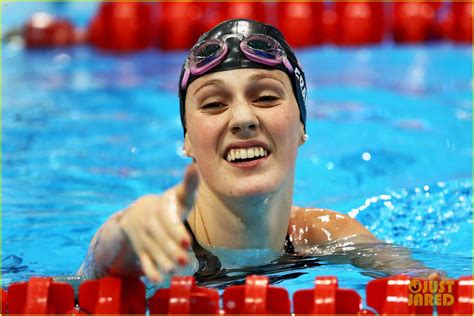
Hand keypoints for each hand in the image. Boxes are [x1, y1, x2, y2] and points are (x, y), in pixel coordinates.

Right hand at [118, 164, 198, 282]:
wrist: (138, 213)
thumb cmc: (169, 204)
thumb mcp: (178, 194)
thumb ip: (189, 183)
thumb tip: (194, 166)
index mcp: (161, 209)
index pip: (168, 222)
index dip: (176, 232)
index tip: (188, 242)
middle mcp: (150, 224)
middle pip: (161, 240)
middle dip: (173, 250)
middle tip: (185, 261)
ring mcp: (144, 238)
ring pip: (153, 252)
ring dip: (163, 262)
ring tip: (174, 270)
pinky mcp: (141, 251)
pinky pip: (143, 262)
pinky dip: (149, 271)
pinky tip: (157, 279)